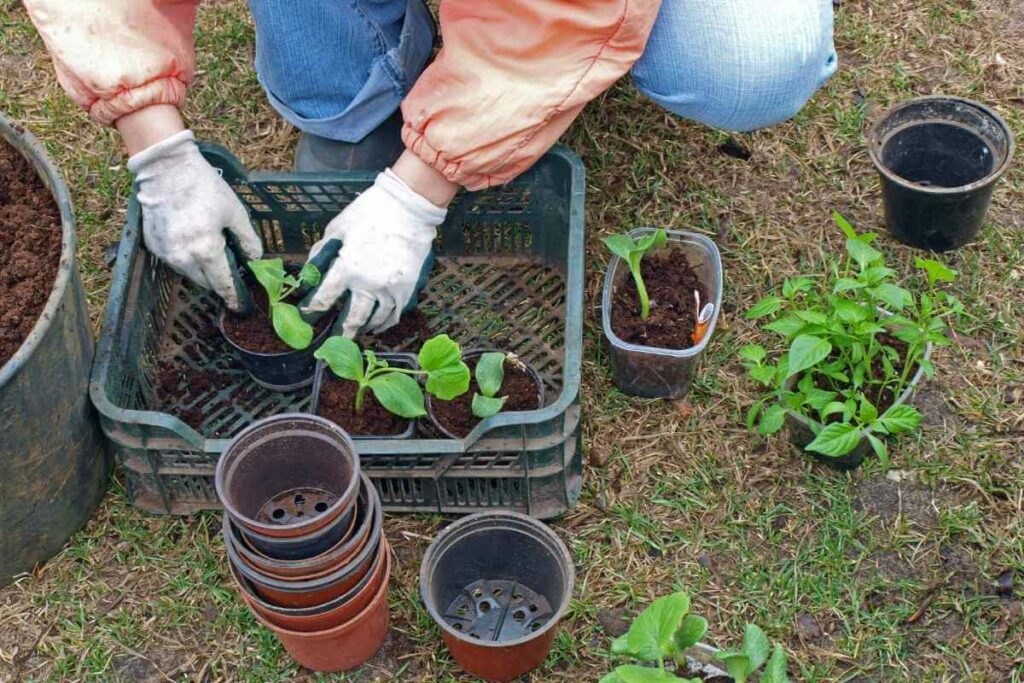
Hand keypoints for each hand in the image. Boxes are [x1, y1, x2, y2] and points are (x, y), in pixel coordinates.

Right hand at [127, 129, 262, 310]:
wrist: (165, 169)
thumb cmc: (204, 187)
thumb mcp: (235, 211)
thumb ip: (247, 239)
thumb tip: (255, 259)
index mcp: (206, 251)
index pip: (222, 284)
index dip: (232, 296)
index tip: (239, 306)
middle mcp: (183, 258)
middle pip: (205, 282)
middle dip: (218, 279)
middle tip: (228, 266)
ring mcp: (165, 253)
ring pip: (188, 273)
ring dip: (201, 268)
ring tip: (210, 249)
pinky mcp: (153, 246)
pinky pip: (174, 261)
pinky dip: (185, 257)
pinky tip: (192, 240)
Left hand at [300, 168, 446, 336]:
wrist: (408, 207)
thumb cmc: (368, 213)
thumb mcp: (336, 228)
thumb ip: (322, 253)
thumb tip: (310, 273)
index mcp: (347, 267)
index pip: (324, 299)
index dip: (311, 311)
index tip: (306, 316)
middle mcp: (368, 283)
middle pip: (350, 319)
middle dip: (337, 332)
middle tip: (330, 341)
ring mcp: (390, 289)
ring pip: (374, 320)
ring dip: (361, 329)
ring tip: (353, 333)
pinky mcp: (407, 288)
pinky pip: (395, 315)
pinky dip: (384, 324)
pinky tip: (376, 326)